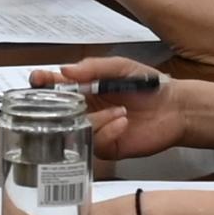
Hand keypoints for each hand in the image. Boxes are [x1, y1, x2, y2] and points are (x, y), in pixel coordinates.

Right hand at [42, 58, 187, 158]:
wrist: (175, 108)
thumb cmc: (149, 85)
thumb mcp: (121, 67)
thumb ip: (94, 67)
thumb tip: (65, 70)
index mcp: (85, 88)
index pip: (55, 86)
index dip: (43, 83)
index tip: (38, 79)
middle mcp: (85, 109)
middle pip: (56, 111)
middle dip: (54, 108)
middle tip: (60, 104)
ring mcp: (94, 129)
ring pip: (74, 130)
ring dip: (95, 119)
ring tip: (118, 110)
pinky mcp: (107, 147)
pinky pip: (95, 142)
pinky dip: (107, 131)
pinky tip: (122, 122)